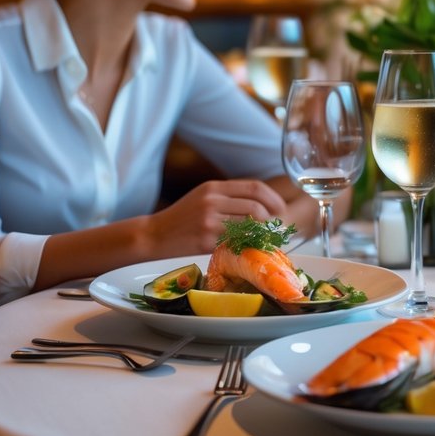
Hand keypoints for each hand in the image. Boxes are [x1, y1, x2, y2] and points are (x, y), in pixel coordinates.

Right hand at [151, 179, 289, 253]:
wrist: (154, 235)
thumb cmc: (182, 218)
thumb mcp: (203, 197)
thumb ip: (228, 198)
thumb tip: (261, 206)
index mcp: (214, 187)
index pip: (254, 187)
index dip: (273, 199)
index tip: (280, 209)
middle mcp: (212, 201)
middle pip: (256, 206)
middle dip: (270, 220)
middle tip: (274, 229)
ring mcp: (209, 221)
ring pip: (248, 225)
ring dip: (260, 234)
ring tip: (262, 239)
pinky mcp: (205, 240)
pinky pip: (235, 242)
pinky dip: (245, 245)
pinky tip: (246, 248)